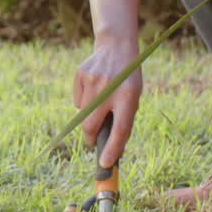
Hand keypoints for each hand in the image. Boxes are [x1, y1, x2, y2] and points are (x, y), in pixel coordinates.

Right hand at [73, 37, 141, 167]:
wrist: (116, 47)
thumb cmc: (127, 79)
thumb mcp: (133, 97)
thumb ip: (122, 119)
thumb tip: (109, 148)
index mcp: (129, 96)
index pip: (120, 129)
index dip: (112, 149)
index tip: (106, 164)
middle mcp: (110, 88)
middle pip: (92, 125)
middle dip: (91, 138)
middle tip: (93, 142)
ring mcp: (93, 80)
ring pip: (83, 114)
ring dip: (89, 116)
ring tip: (100, 101)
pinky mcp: (80, 74)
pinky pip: (77, 100)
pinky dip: (84, 101)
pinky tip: (93, 88)